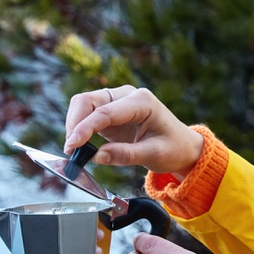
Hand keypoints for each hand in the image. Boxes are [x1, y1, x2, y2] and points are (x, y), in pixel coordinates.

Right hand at [63, 85, 202, 176]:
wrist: (183, 146)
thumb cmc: (174, 148)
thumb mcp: (154, 155)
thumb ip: (126, 155)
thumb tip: (96, 156)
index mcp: (142, 101)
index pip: (105, 112)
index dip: (85, 128)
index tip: (71, 145)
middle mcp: (127, 96)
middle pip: (89, 100)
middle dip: (75, 123)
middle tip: (70, 149)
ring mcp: (118, 101)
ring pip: (84, 104)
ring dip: (74, 124)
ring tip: (73, 148)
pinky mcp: (111, 112)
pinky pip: (87, 114)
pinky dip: (79, 127)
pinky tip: (79, 144)